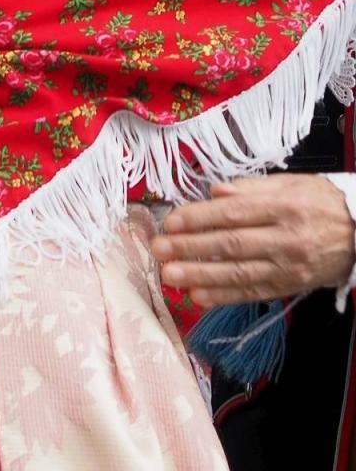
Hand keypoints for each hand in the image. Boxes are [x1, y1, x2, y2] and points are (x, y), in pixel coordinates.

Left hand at [151, 175, 355, 304]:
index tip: (170, 222)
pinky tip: (198, 296)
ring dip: (200, 275)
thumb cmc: (321, 203)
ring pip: (239, 272)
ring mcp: (289, 267)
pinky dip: (225, 296)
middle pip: (231, 245)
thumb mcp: (292, 184)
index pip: (233, 214)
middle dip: (191, 248)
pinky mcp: (290, 286)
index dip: (199, 219)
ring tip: (169, 275)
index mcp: (283, 207)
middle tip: (159, 249)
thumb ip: (251, 187)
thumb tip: (215, 192)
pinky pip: (254, 293)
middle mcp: (286, 239)